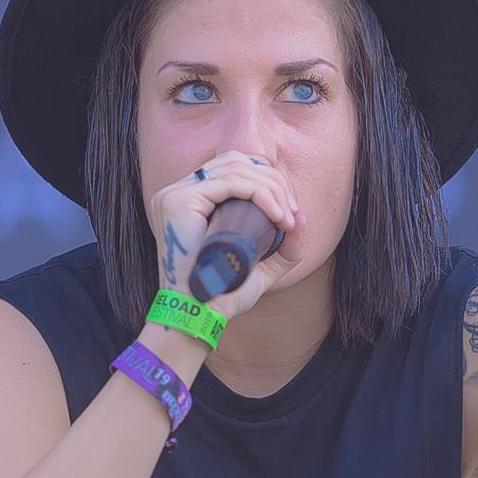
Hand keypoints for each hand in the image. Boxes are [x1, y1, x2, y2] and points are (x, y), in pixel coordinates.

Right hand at [147, 150, 303, 321]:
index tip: (291, 213)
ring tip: (288, 219)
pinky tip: (278, 216)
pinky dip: (262, 194)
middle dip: (275, 183)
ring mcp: (175, 194)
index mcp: (189, 200)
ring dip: (273, 189)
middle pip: (237, 162)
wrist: (200, 315)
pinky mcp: (179, 200)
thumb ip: (284, 249)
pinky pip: (231, 182)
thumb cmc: (226, 294)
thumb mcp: (263, 268)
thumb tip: (302, 218)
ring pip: (237, 168)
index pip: (233, 168)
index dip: (268, 181)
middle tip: (294, 215)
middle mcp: (178, 191)